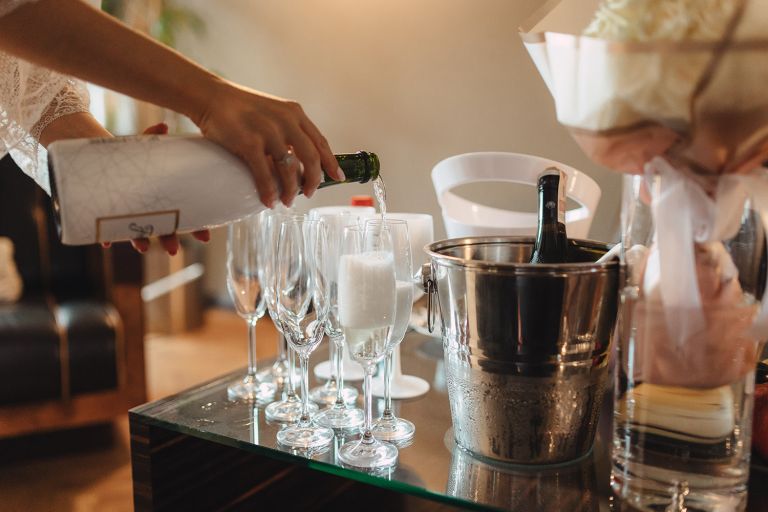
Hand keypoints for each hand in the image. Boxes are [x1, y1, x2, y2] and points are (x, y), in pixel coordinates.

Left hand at [101, 122, 210, 254]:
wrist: (96, 161)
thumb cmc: (127, 156)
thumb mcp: (140, 146)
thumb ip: (151, 136)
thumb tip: (164, 124)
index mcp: (162, 200)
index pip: (183, 217)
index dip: (196, 228)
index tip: (206, 238)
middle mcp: (146, 211)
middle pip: (161, 229)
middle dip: (168, 240)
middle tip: (173, 250)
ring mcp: (127, 215)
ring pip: (136, 233)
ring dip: (140, 241)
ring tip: (143, 248)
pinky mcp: (106, 214)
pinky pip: (106, 228)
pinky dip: (105, 235)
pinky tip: (105, 242)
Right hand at [195, 80, 343, 206]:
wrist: (212, 97)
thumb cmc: (242, 108)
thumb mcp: (274, 112)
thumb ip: (289, 131)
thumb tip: (299, 162)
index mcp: (295, 113)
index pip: (320, 142)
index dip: (331, 162)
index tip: (337, 177)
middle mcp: (286, 121)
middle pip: (311, 158)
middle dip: (313, 181)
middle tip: (308, 194)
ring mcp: (268, 131)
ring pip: (290, 169)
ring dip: (290, 190)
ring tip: (287, 201)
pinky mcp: (248, 142)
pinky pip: (265, 174)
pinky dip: (269, 192)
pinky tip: (269, 201)